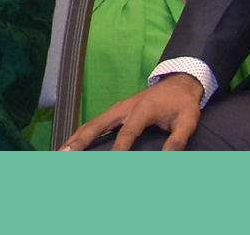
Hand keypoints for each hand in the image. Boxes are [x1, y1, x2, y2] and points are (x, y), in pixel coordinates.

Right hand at [64, 73, 204, 150]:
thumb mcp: (187, 121)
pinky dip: (82, 133)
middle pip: (97, 124)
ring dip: (76, 138)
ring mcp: (118, 109)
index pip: (127, 133)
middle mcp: (125, 107)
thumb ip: (178, 141)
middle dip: (81, 141)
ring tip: (62, 153)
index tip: (111, 165)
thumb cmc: (182, 104)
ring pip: (92, 123)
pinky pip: (95, 122)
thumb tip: (168, 160)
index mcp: (143, 109)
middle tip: (66, 155)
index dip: (119, 150)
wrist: (178, 83)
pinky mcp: (116, 111)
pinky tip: (73, 145)